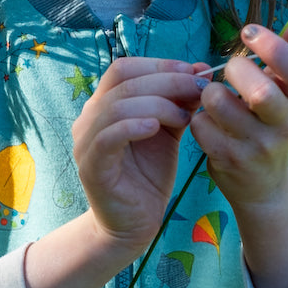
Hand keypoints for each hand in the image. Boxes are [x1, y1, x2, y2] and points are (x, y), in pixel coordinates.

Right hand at [71, 56, 201, 252]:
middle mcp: (89, 117)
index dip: (160, 64)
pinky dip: (134, 126)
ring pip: (118, 105)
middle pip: (124, 81)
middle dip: (167, 80)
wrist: (134, 223)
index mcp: (105, 104)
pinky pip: (109, 136)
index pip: (125, 68)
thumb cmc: (148, 175)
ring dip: (157, 104)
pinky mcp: (92, 166)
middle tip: (198, 89)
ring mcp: (86, 141)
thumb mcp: (169, 131)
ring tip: (184, 118)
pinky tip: (156, 129)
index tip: (194, 71)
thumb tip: (201, 69)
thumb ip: (180, 102)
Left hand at [190, 24, 287, 208]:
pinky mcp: (229, 159)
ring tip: (213, 98)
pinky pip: (200, 125)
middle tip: (229, 71)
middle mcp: (281, 124)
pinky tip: (207, 124)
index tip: (249, 32)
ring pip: (219, 103)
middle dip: (236, 70)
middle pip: (260, 91)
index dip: (274, 47)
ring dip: (209, 93)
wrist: (265, 186)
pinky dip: (198, 119)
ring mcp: (255, 144)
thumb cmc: (271, 128)